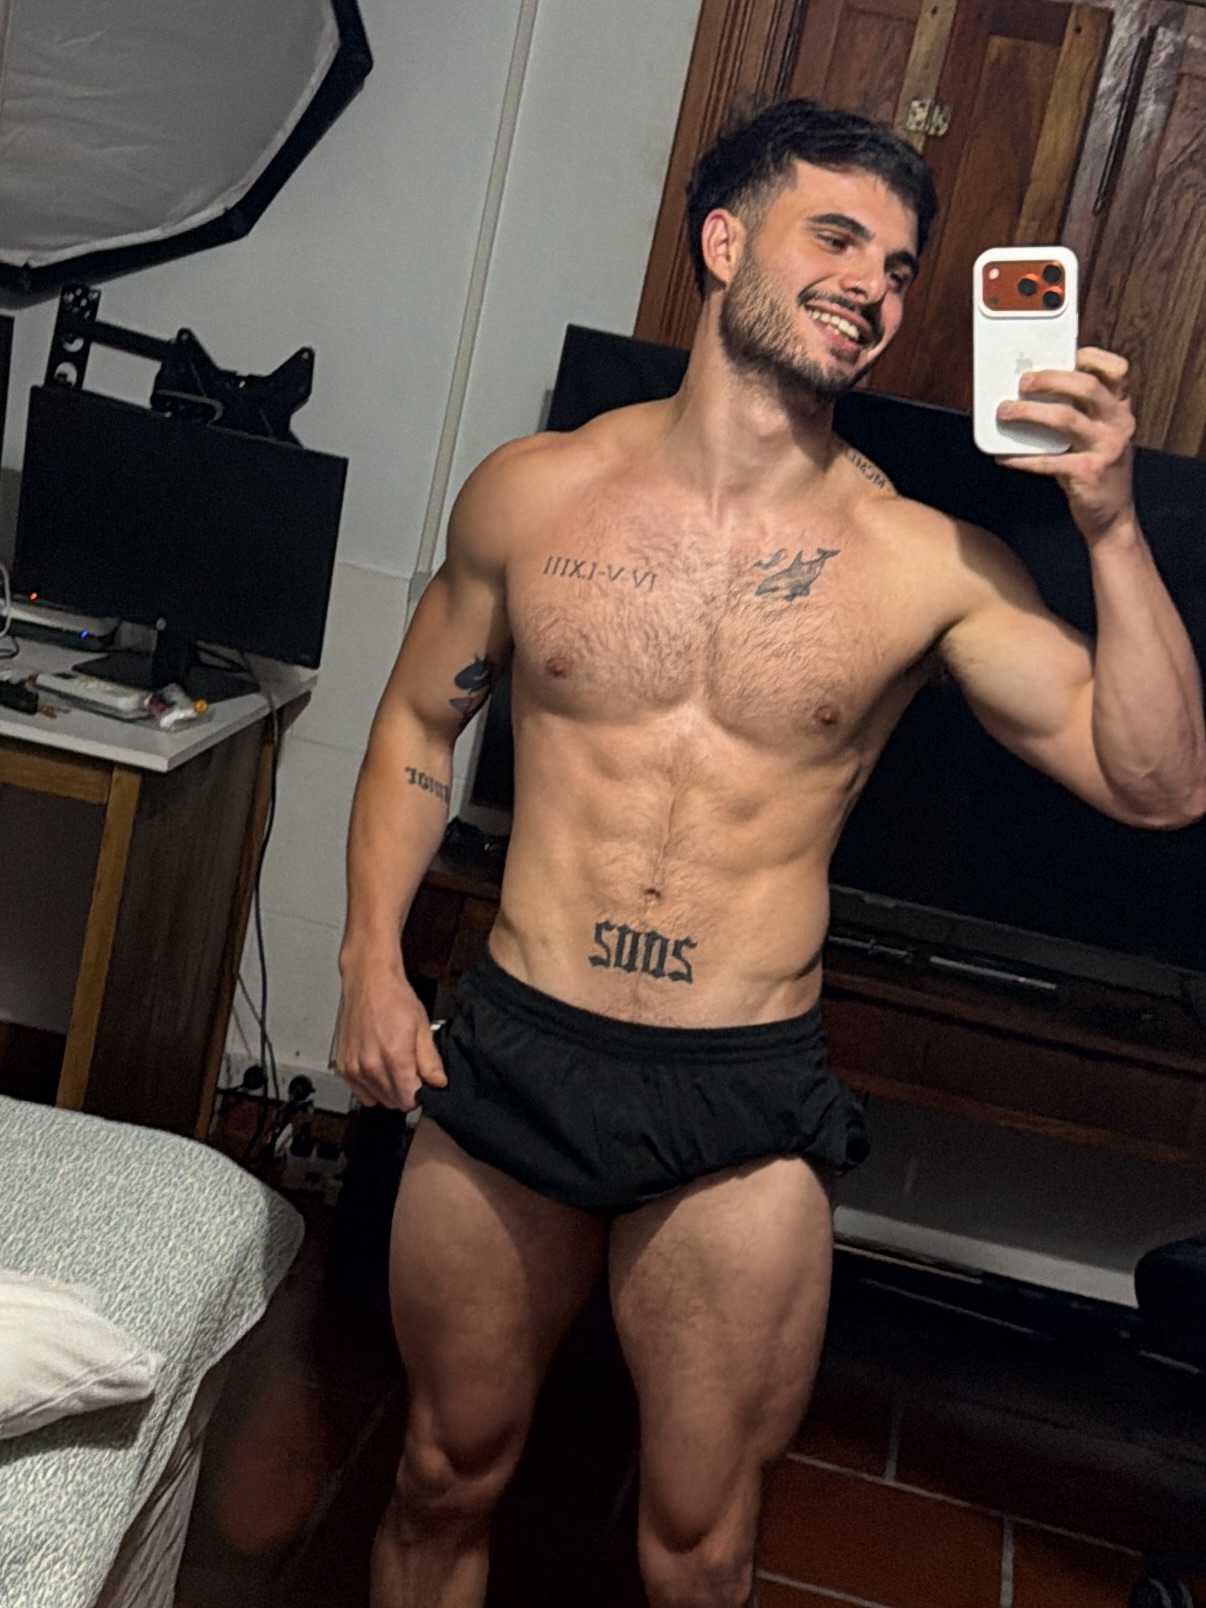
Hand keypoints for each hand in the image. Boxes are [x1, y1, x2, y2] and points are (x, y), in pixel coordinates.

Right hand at [335, 960, 447, 1110]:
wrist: (369, 981)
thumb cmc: (393, 998)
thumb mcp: (423, 1027)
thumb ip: (430, 1061)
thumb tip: (438, 1083)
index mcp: (393, 1057)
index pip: (409, 1099)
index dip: (420, 1094)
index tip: (423, 1084)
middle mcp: (370, 1065)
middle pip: (393, 1102)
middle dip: (405, 1092)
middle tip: (410, 1071)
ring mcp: (353, 1068)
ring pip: (376, 1100)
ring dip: (387, 1090)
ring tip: (393, 1066)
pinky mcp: (342, 1066)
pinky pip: (359, 1092)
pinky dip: (370, 1085)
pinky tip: (377, 1066)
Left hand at [996, 347, 1136, 543]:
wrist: (1112, 518)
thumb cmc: (1098, 472)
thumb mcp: (1098, 437)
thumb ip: (1078, 414)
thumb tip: (1034, 394)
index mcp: (1120, 411)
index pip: (1116, 371)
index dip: (1091, 357)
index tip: (1065, 353)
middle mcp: (1118, 424)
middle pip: (1086, 386)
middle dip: (1051, 379)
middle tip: (1024, 381)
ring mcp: (1106, 448)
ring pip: (1066, 418)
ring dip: (1030, 412)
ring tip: (1005, 412)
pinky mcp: (1088, 473)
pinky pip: (1048, 461)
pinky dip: (1021, 458)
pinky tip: (1003, 456)